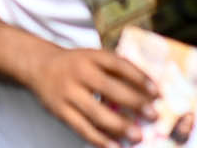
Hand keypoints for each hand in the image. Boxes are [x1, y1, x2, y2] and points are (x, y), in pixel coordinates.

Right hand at [25, 47, 155, 147]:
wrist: (39, 66)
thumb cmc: (77, 65)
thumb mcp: (93, 58)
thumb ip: (117, 71)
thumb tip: (149, 94)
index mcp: (90, 56)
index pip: (117, 64)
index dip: (139, 77)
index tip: (157, 92)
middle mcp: (78, 72)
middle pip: (108, 88)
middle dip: (133, 102)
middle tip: (153, 115)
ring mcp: (67, 92)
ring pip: (95, 112)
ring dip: (119, 125)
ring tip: (138, 136)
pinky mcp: (60, 110)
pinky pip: (82, 128)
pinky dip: (99, 139)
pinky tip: (115, 146)